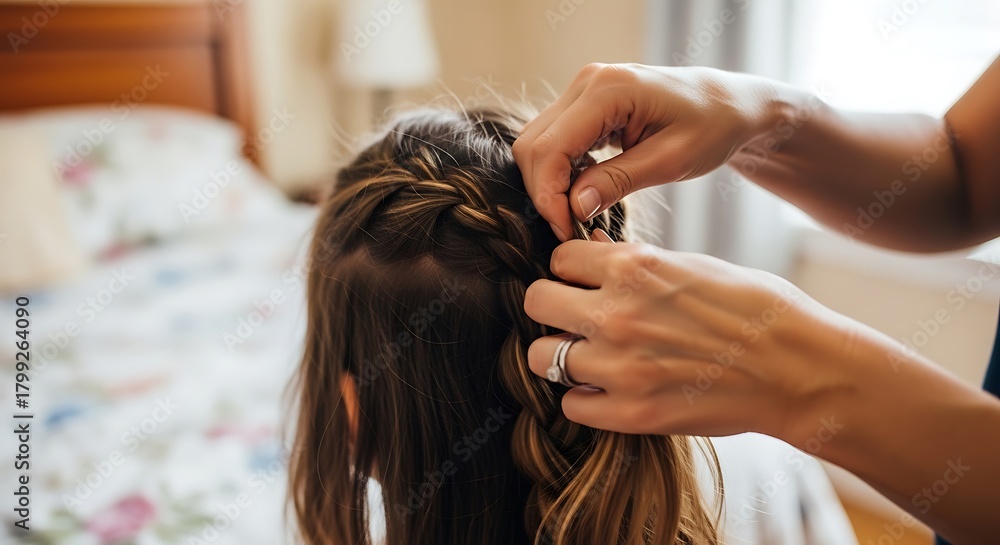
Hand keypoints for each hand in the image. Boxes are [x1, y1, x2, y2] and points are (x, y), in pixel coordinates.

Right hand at [512, 63, 775, 240]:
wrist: (730, 104)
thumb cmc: (713, 127)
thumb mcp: (672, 162)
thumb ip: (618, 181)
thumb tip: (573, 207)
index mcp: (609, 89)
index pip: (550, 147)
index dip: (548, 195)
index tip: (567, 230)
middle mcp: (588, 82)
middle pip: (534, 145)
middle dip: (544, 192)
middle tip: (571, 228)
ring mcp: (584, 89)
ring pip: (537, 143)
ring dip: (549, 183)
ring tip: (577, 213)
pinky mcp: (585, 102)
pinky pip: (554, 140)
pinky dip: (559, 171)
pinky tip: (583, 192)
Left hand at [522, 234, 864, 444]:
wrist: (800, 368)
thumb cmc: (756, 308)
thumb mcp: (694, 264)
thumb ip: (637, 262)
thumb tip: (594, 253)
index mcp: (634, 267)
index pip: (559, 258)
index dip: (570, 270)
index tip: (584, 282)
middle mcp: (617, 314)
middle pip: (536, 302)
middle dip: (552, 307)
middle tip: (575, 318)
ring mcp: (620, 367)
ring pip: (540, 357)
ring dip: (561, 355)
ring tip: (589, 356)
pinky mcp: (632, 414)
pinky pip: (570, 405)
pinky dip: (583, 398)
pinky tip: (607, 390)